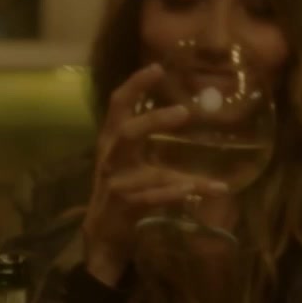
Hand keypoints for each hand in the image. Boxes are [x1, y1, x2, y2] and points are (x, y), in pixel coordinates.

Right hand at [82, 63, 229, 283]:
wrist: (104, 235)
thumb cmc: (124, 191)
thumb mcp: (134, 160)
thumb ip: (151, 139)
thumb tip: (188, 111)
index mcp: (113, 140)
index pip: (118, 105)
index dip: (135, 84)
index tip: (157, 67)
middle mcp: (111, 157)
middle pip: (126, 131)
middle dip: (153, 121)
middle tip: (184, 112)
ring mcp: (115, 183)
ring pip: (144, 172)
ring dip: (171, 170)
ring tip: (197, 174)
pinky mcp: (122, 207)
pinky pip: (148, 199)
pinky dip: (171, 195)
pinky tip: (192, 192)